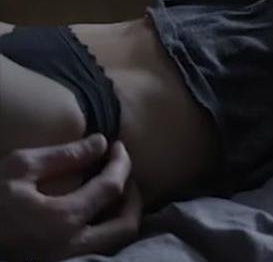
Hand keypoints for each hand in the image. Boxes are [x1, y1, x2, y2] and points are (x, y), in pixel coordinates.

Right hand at [0, 135, 141, 261]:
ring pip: (115, 242)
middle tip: (122, 174)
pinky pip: (97, 249)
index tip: (118, 146)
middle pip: (126, 224)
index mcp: (63, 218)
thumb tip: (101, 143)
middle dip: (133, 196)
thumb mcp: (18, 168)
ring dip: (123, 215)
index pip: (113, 187)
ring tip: (112, 192)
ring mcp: (65, 260)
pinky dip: (106, 229)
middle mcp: (71, 246)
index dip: (122, 162)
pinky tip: (95, 211)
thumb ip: (64, 155)